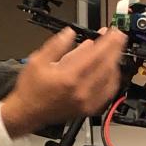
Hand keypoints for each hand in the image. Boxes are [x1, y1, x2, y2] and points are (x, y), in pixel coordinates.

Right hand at [0, 26, 126, 138]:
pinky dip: (112, 79)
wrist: (27, 113)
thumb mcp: (37, 61)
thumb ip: (55, 45)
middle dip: (115, 49)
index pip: (95, 55)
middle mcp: (80, 91)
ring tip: (114, 51)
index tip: (112, 32)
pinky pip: (108, 93)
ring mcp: (86, 101)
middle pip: (106, 66)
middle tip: (118, 37)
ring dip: (115, 62)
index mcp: (68, 77)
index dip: (106, 42)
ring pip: (110, 79)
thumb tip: (70, 34)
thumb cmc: (31, 89)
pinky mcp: (88, 109)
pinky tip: (111, 71)